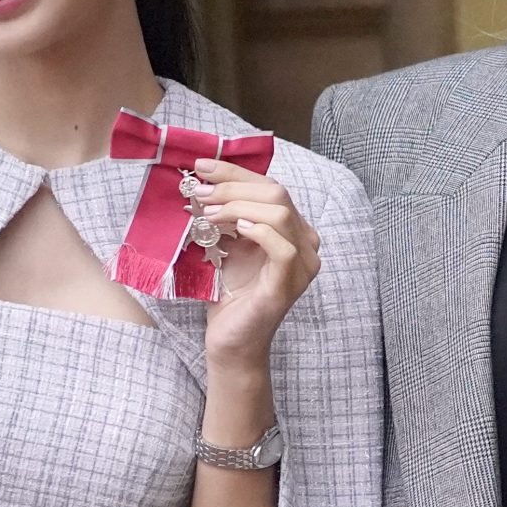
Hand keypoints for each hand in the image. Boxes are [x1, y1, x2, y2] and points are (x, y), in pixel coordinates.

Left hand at [190, 159, 323, 371]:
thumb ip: (228, 215)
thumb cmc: (230, 294)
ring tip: (207, 214)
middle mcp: (307, 243)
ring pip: (280, 213)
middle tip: (199, 192)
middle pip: (277, 194)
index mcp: (294, 230)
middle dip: (232, 187)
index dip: (236, 173)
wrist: (231, 340)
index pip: (271, 187)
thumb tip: (203, 182)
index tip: (202, 167)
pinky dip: (258, 231)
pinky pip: (283, 246)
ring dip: (237, 206)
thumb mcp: (229, 244)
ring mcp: (303, 264)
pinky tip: (235, 229)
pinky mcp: (290, 283)